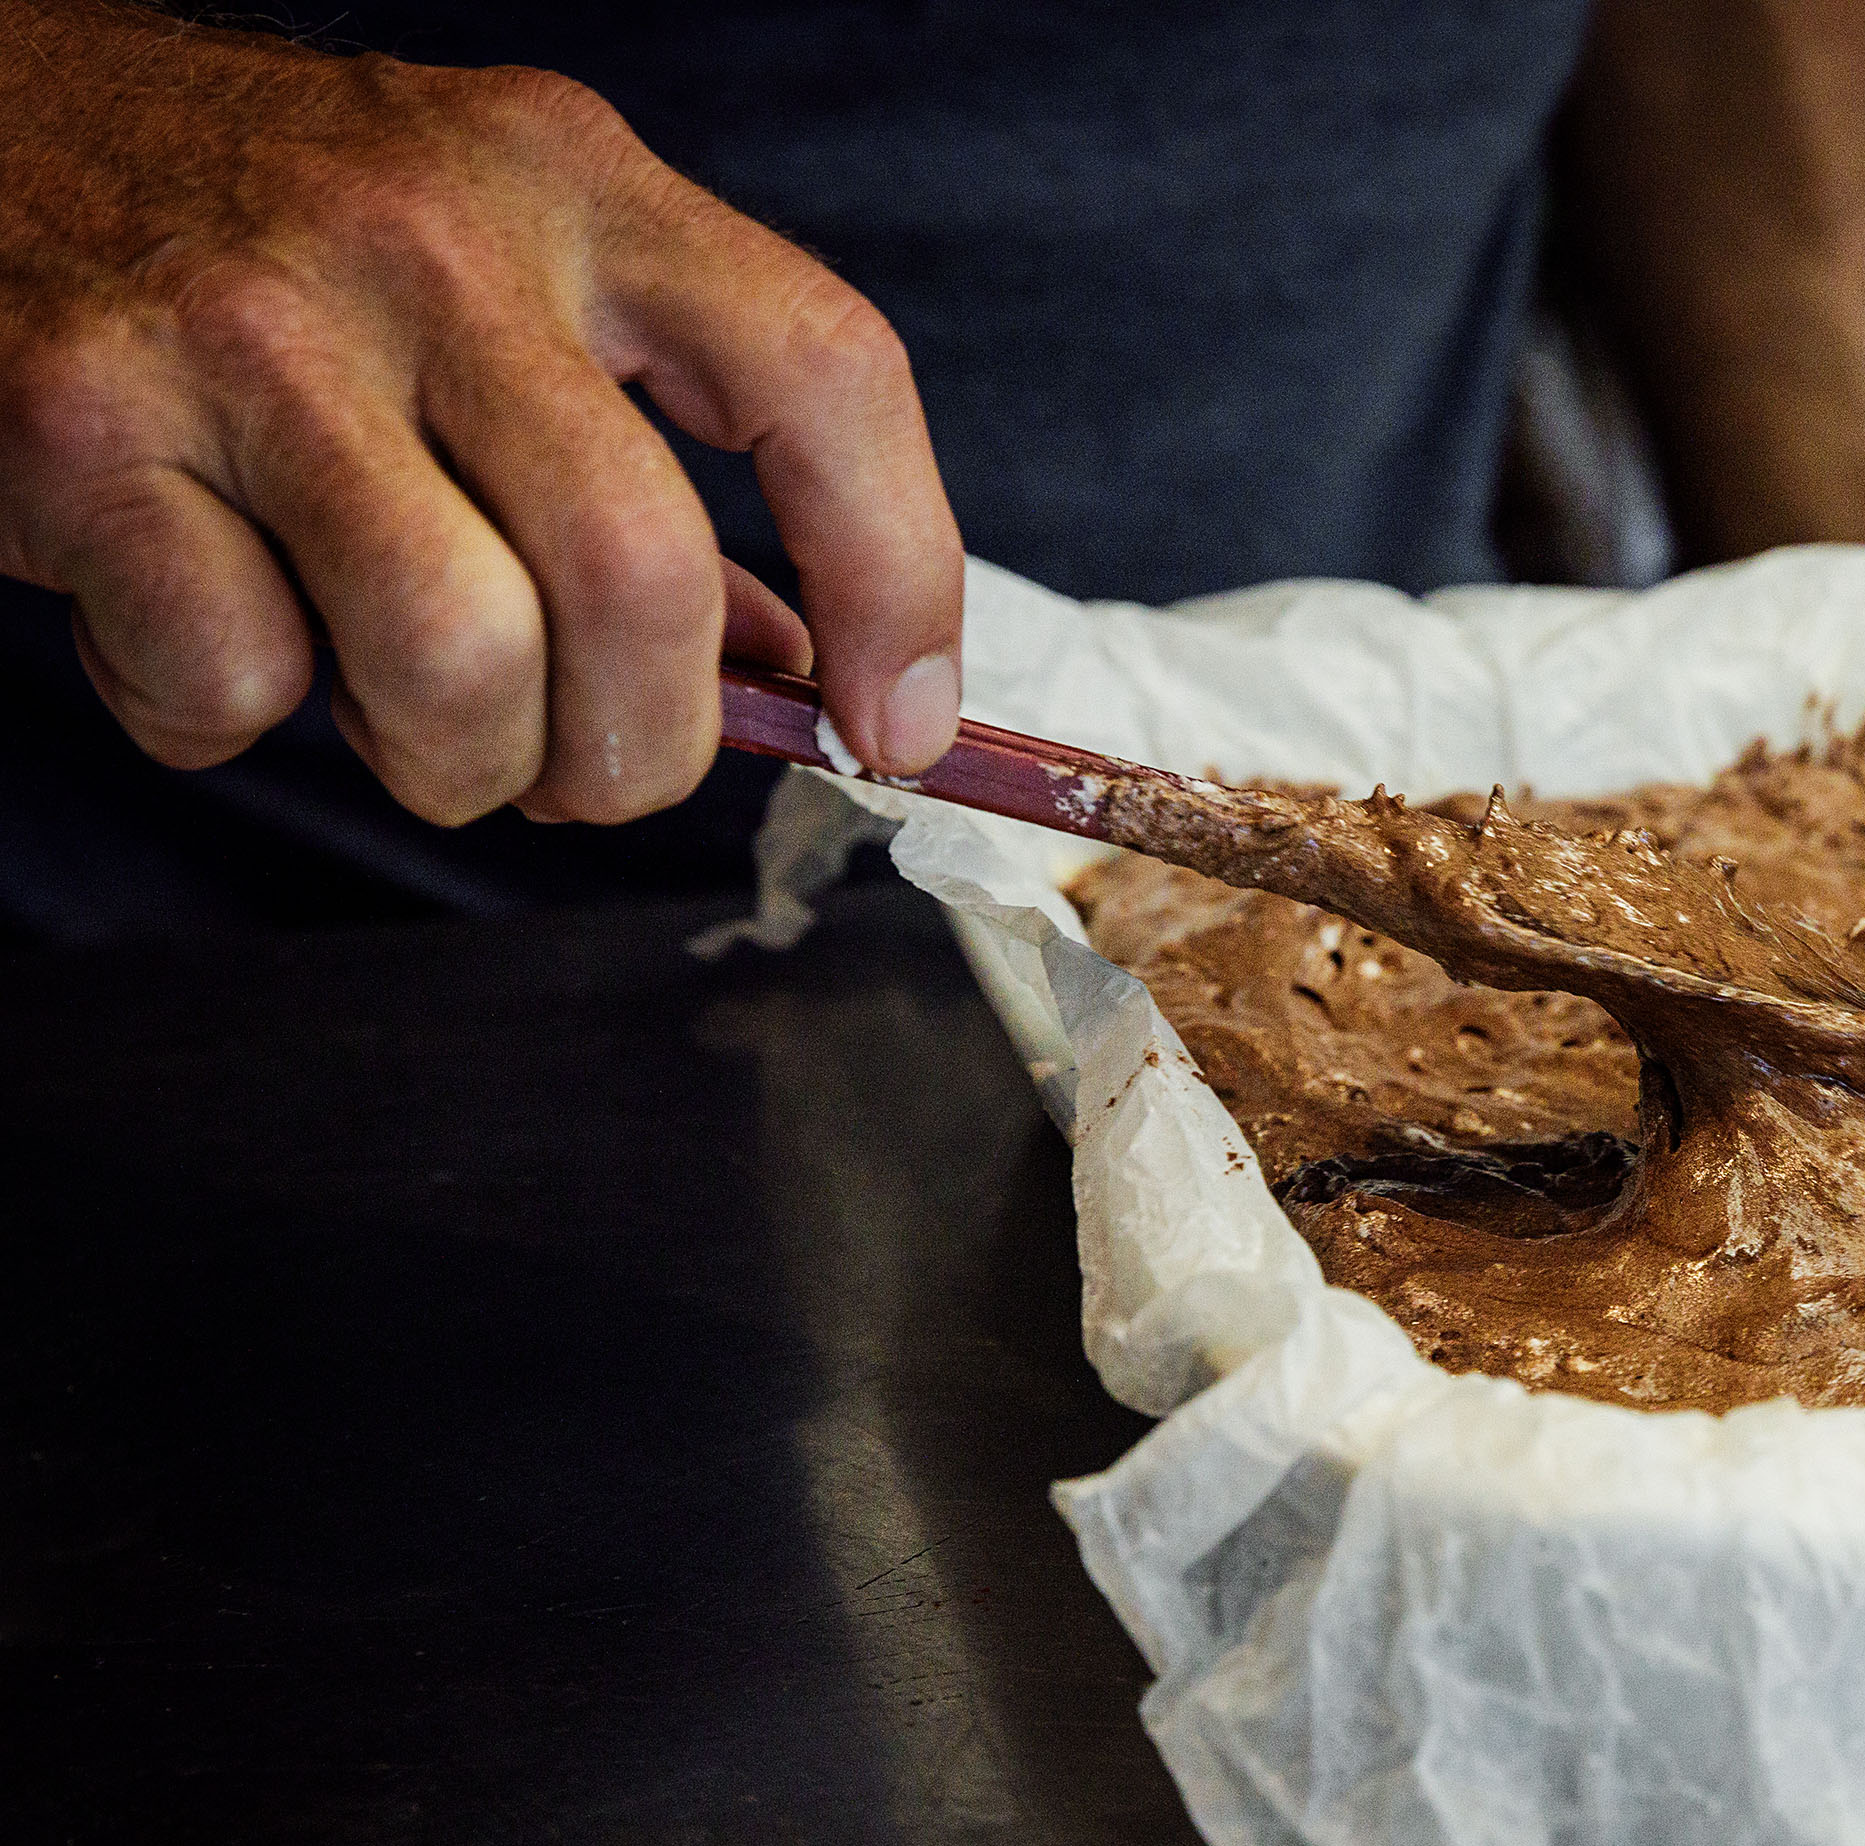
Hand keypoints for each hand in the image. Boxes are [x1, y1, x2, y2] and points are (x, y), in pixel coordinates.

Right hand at [0, 1, 964, 824]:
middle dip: (638, 749)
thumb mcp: (504, 277)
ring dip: (452, 762)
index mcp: (573, 183)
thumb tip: (801, 676)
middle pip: (640, 577)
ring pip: (459, 662)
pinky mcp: (87, 428)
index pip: (824, 373)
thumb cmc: (278, 242)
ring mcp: (251, 327)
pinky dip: (232, 716)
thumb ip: (658, 457)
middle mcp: (429, 235)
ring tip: (397, 705)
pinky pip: (238, 687)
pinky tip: (214, 619)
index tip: (894, 724)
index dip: (899, 578)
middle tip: (586, 766)